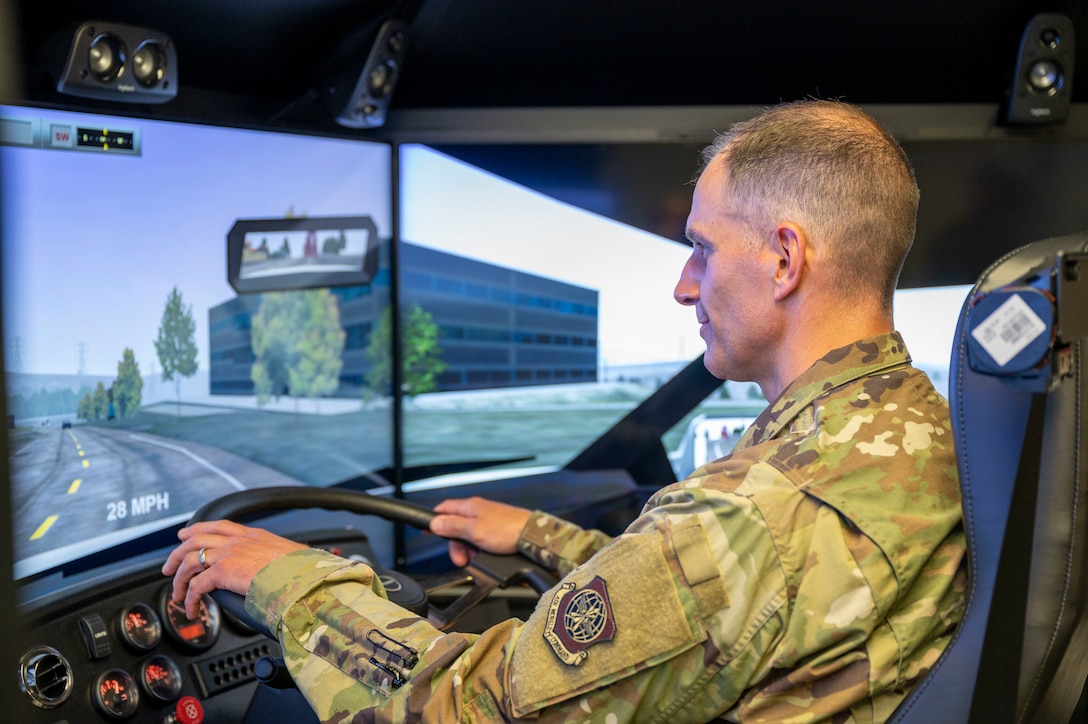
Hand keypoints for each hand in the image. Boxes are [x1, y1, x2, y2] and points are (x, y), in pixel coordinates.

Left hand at [161, 520, 306, 618]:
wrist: (302, 576)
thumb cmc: (303, 570)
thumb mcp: (289, 556)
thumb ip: (276, 560)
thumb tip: (279, 571)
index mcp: (253, 535)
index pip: (219, 525)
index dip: (198, 529)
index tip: (186, 533)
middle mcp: (238, 540)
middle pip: (196, 539)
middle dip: (177, 553)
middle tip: (168, 567)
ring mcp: (228, 553)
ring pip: (189, 560)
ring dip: (178, 578)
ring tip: (176, 594)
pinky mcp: (222, 571)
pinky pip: (195, 586)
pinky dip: (189, 599)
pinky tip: (190, 609)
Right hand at [429, 497, 531, 565]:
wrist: (533, 537)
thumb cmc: (508, 530)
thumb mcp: (474, 531)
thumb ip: (453, 526)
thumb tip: (435, 523)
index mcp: (470, 507)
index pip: (445, 508)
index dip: (435, 519)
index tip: (427, 529)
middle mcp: (479, 512)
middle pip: (456, 527)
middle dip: (455, 545)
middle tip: (460, 559)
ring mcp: (489, 521)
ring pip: (468, 537)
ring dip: (467, 550)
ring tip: (474, 560)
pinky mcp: (498, 532)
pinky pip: (481, 542)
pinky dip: (479, 551)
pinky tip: (484, 557)